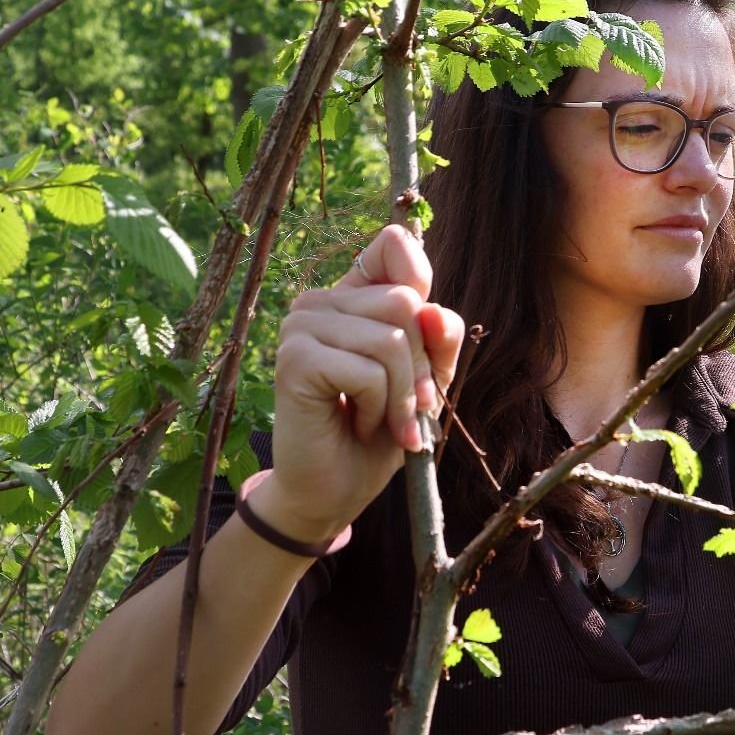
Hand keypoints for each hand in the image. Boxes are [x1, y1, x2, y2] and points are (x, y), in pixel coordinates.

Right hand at [254, 225, 465, 542]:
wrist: (336, 489)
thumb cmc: (380, 431)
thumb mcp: (426, 380)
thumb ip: (439, 340)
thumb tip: (433, 311)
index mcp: (352, 296)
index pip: (394, 246)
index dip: (421, 286)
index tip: (423, 337)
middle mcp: (320, 302)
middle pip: (406, 304)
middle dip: (421, 367)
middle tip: (406, 408)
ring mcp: (302, 326)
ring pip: (391, 340)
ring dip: (400, 395)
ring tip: (378, 419)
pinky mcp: (295, 359)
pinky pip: (369, 371)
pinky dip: (377, 408)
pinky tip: (355, 423)